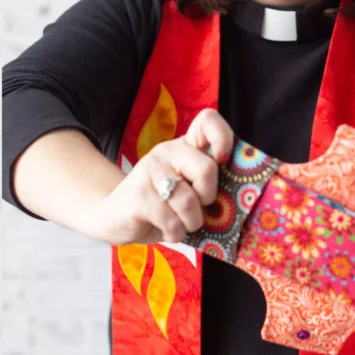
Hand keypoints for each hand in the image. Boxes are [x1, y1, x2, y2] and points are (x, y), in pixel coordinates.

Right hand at [92, 108, 233, 244]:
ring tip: (180, 223)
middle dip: (208, 197)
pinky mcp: (139, 195)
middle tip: (198, 207)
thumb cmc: (162, 204)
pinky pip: (172, 220)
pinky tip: (165, 229)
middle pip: (208, 168)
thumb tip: (240, 197)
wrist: (114, 217)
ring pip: (189, 201)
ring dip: (190, 222)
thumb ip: (207, 183)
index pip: (208, 120)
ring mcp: (151, 170)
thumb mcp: (187, 188)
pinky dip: (175, 233)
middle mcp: (168, 151)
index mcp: (185, 146)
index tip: (223, 163)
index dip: (223, 139)